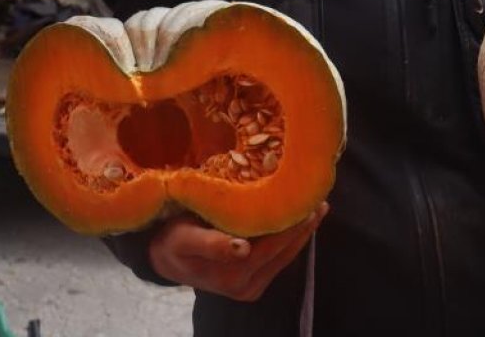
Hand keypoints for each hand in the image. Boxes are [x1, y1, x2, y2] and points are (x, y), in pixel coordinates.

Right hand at [149, 202, 328, 300]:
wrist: (165, 259)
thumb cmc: (173, 241)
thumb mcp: (185, 239)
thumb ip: (211, 244)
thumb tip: (242, 249)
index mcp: (232, 276)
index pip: (271, 246)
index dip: (290, 223)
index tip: (304, 200)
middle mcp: (246, 286)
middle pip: (283, 251)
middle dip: (302, 225)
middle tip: (319, 198)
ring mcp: (251, 287)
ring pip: (285, 256)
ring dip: (302, 232)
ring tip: (318, 206)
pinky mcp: (254, 284)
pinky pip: (279, 259)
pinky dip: (291, 239)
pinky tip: (301, 220)